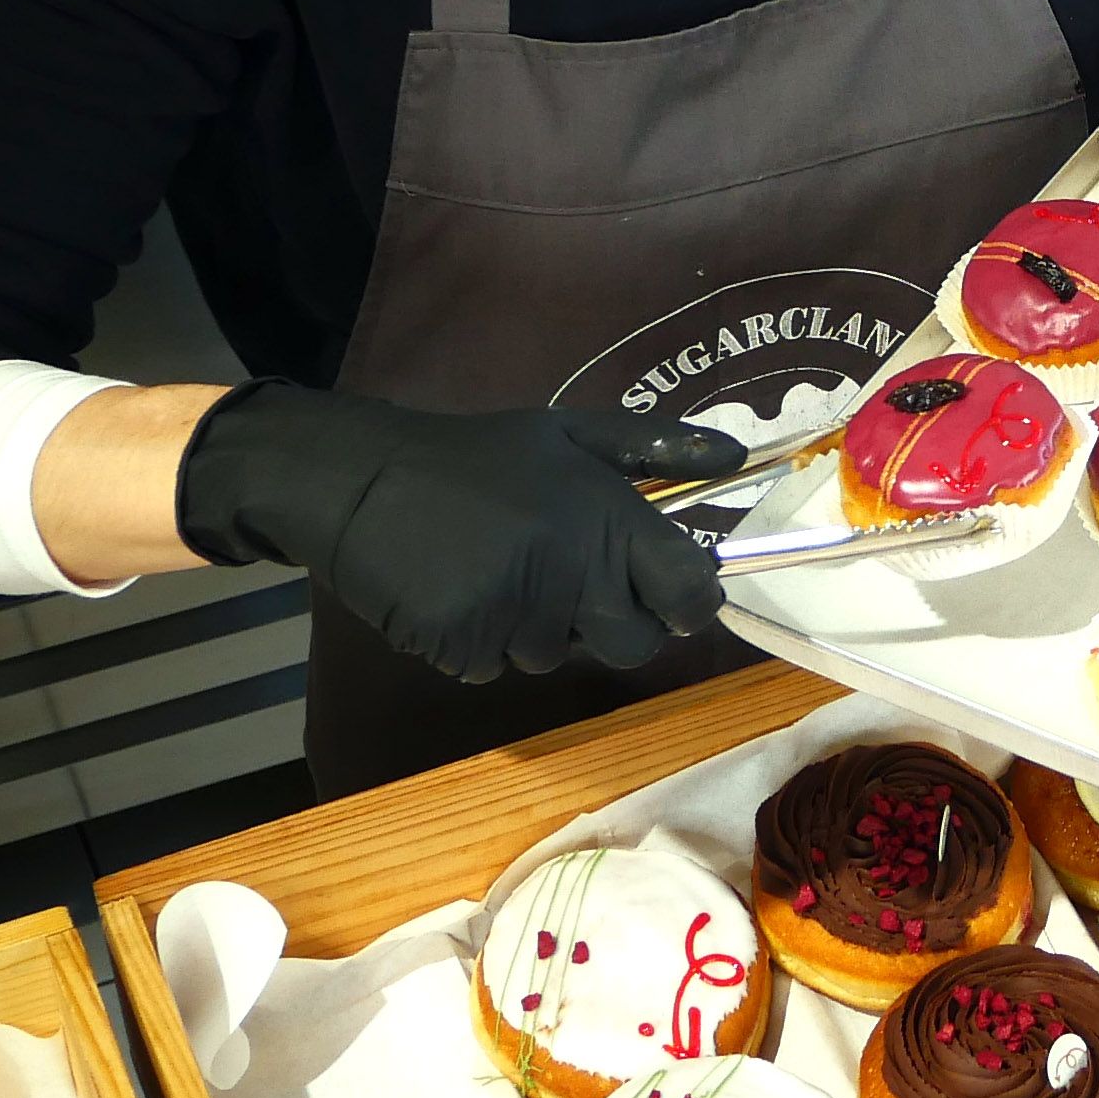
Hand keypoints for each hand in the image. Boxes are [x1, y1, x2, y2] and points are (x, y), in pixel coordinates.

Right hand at [176, 386, 742, 681]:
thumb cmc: (477, 457)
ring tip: (502, 566)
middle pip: (635, 644)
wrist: (359, 481)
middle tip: (574, 580)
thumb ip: (660, 446)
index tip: (672, 590)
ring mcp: (517, 614)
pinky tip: (462, 589)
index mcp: (607, 518)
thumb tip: (739, 455)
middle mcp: (572, 571)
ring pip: (559, 655)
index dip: (691, 600)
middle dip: (618, 623)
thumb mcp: (571, 432)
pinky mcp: (467, 645)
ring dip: (542, 626)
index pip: (690, 593)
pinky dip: (485, 639)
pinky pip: (499, 665)